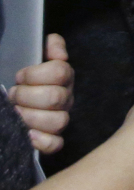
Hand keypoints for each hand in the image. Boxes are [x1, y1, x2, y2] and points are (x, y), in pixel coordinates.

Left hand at [8, 34, 73, 153]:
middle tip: (12, 94)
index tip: (19, 76)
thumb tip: (60, 54)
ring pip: (58, 122)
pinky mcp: (53, 140)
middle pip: (55, 98)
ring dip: (30, 118)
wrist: (15, 97)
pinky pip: (56, 144)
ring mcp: (60, 119)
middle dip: (27, 96)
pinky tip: (27, 135)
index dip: (35, 74)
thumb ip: (50, 45)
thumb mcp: (35, 54)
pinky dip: (42, 141)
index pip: (60, 72)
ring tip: (14, 113)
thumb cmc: (25, 78)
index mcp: (64, 77)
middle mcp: (66, 98)